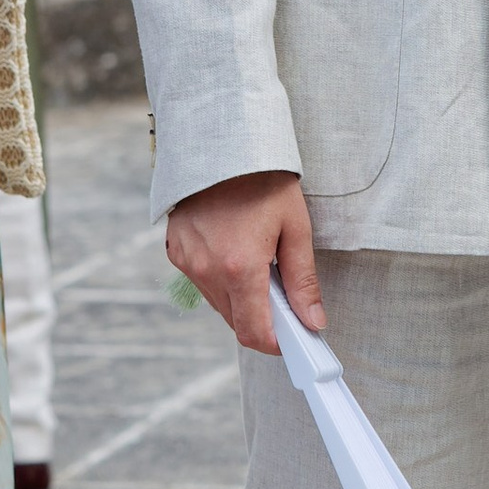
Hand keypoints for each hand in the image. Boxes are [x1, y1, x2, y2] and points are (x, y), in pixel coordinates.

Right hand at [165, 169, 322, 352]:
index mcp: (240, 267)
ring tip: (262, 266)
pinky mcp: (176, 252)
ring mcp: (187, 262)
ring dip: (243, 300)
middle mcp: (207, 271)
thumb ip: (303, 281)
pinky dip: (223, 281)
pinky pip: (203, 282)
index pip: (253, 333)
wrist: (221, 144)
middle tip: (286, 298)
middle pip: (236, 322)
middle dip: (263, 320)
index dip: (276, 344)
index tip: (294, 340)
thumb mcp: (295, 227)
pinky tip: (238, 253)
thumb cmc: (263, 181)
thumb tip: (313, 321)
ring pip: (219, 304)